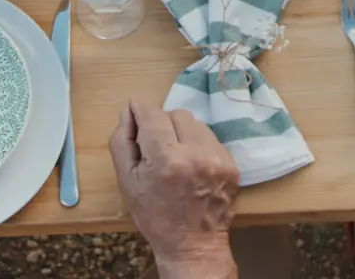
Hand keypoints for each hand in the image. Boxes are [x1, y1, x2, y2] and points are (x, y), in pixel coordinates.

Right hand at [109, 99, 238, 278]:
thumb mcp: (127, 182)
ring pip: (196, 124)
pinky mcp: (232, 165)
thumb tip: (128, 112)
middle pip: (175, 114)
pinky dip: (199, 145)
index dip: (140, 109)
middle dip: (162, 124)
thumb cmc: (154, 215)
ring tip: (176, 157)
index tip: (135, 112)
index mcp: (166, 160)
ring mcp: (218, 159)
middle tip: (157, 146)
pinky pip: (211, 138)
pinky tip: (193, 166)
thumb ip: (122, 143)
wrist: (193, 244)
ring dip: (182, 133)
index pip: (152, 114)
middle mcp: (195, 154)